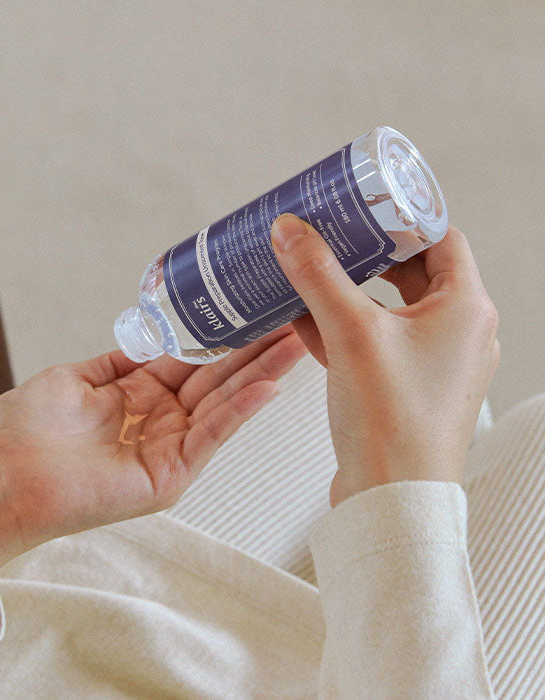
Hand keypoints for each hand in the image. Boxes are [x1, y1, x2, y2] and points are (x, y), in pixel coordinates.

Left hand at [0, 327, 304, 603]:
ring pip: (224, 403)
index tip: (251, 311)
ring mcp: (170, 447)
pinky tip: (267, 385)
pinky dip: (240, 410)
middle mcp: (160, 420)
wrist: (4, 476)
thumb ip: (118, 359)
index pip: (193, 359)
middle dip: (256, 350)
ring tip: (296, 345)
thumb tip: (148, 335)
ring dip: (261, 374)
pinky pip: (212, 436)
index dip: (222, 334)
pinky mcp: (172, 474)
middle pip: (217, 378)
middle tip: (292, 321)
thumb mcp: (74, 377)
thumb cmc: (26, 431)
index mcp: (138, 395)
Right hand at [270, 214, 499, 506]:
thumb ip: (319, 276)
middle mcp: (460, 332)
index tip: (365, 206)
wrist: (392, 501)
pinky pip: (381, 344)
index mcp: (466, 307)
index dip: (403, 217)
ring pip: (393, 311)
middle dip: (370, 255)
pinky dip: (349, 330)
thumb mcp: (350, 333)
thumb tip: (291, 231)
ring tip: (313, 275)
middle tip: (333, 236)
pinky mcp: (412, 388)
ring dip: (353, 293)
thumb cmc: (391, 421)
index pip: (441, 238)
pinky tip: (305, 323)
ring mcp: (437, 363)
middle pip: (415, 272)